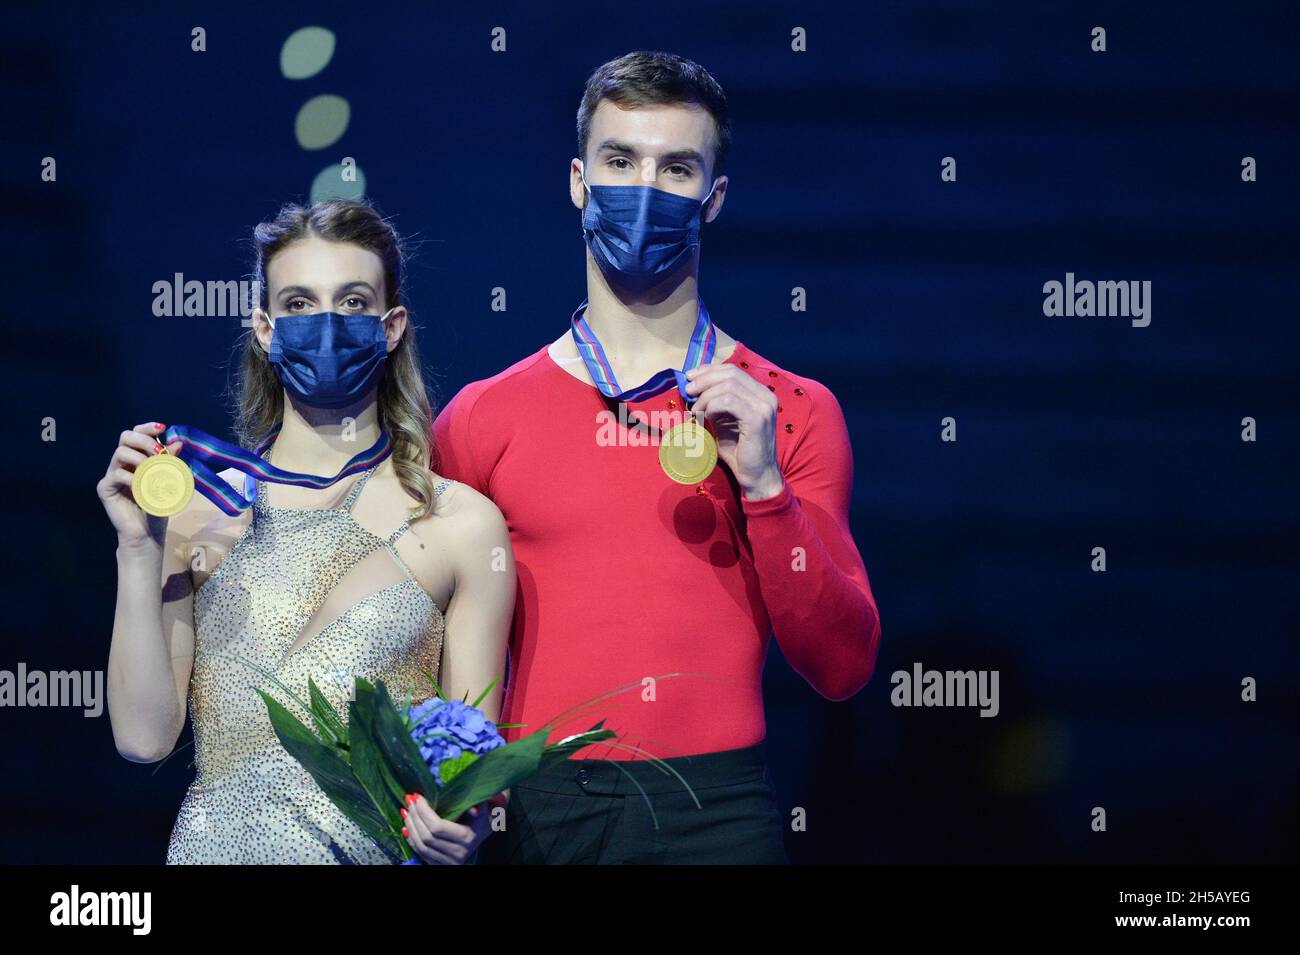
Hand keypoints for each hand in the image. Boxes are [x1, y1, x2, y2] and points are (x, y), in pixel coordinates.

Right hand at [96, 422, 183, 549]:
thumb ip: (171, 463)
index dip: (147, 428)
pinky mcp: (105, 488)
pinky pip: (116, 474)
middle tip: (159, 452)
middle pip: (124, 437)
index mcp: (137, 459)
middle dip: (144, 440)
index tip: (163, 428)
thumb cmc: (158, 507)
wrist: (147, 533)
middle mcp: (122, 464)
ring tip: (153, 471)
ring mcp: (112, 475)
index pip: (136, 435)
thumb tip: (179, 443)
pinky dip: (132, 478)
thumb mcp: (169, 482)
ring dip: (140, 458)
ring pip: (120, 453)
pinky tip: (142, 487)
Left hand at [401, 792, 493, 864]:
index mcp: (467, 838)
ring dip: (410, 827)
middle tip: (409, 800)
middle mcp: (458, 853)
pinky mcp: (440, 864)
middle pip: (427, 836)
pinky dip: (411, 839)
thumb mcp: (486, 809)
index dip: (424, 812)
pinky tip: (407, 826)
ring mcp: (448, 861)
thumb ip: (481, 806)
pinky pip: (421, 854)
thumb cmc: (482, 816)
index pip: (438, 827)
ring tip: (406, 811)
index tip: (417, 796)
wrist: (483, 833)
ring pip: (421, 846)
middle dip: (415, 816)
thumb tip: (474, 809)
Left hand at [683, 363, 784, 499]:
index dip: (708, 370)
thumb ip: (714, 404)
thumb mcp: (723, 421)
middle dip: (704, 379)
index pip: (732, 370)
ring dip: (706, 396)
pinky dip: (713, 406)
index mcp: (759, 393)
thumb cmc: (739, 451)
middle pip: (730, 373)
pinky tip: (707, 417)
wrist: (756, 476)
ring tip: (696, 411)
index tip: (690, 377)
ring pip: (728, 386)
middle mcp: (765, 395)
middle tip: (688, 391)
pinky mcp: (757, 418)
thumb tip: (692, 389)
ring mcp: (764, 406)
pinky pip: (729, 401)